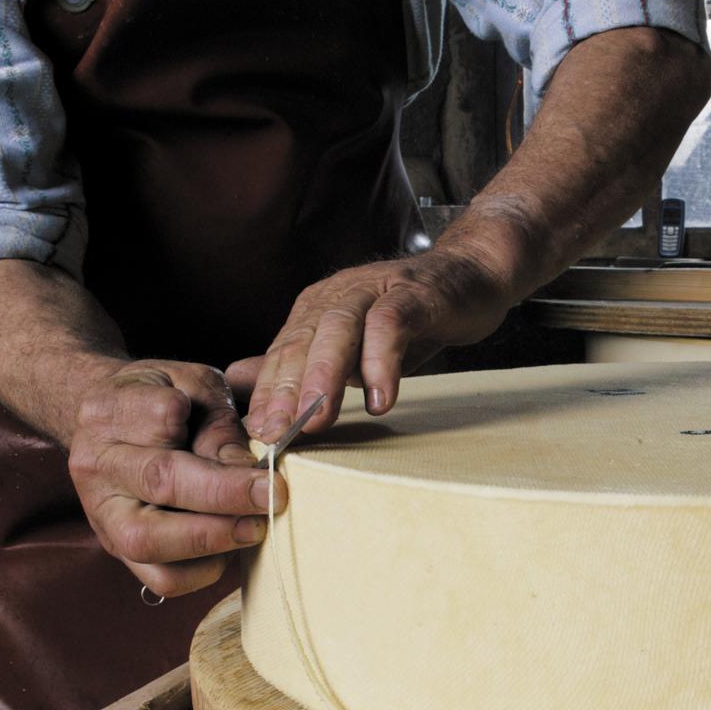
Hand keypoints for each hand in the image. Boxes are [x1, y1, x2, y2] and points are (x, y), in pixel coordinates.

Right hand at [66, 358, 283, 596]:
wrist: (115, 425)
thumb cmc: (162, 400)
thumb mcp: (192, 387)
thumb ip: (217, 422)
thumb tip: (245, 468)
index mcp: (108, 411)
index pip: (161, 417)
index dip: (215, 437)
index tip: (262, 453)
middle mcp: (95, 463)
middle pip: (158, 482)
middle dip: (224, 494)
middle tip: (272, 496)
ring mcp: (101, 512)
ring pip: (148, 540)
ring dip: (212, 539)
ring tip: (254, 527)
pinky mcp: (118, 549)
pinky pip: (161, 578)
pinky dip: (203, 570)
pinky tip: (228, 547)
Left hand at [237, 249, 519, 442]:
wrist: (471, 275)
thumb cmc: (410, 317)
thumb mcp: (351, 346)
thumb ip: (301, 362)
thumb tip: (239, 380)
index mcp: (316, 308)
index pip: (283, 352)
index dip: (268, 393)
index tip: (258, 434)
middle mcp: (338, 295)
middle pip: (303, 341)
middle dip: (286, 390)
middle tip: (276, 432)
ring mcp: (375, 291)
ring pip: (339, 330)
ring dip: (325, 377)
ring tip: (317, 420)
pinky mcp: (414, 294)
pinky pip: (391, 326)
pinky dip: (382, 362)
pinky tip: (380, 398)